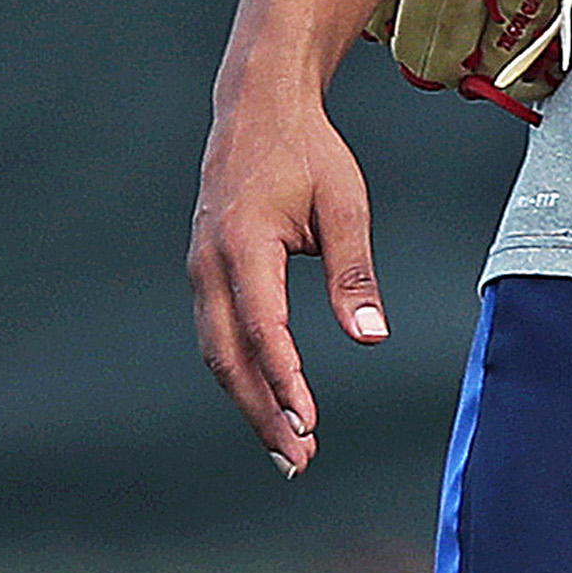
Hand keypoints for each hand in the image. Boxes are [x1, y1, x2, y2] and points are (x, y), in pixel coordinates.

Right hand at [188, 92, 386, 476]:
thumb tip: (371, 336)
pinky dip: (243, 373)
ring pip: (219, 352)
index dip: (283, 380)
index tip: (307, 421)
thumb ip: (353, 272)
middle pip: (228, 358)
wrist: (257, 111)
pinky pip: (220, 335)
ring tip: (287, 446)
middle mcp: (209, 267)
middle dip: (260, 412)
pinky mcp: (206, 274)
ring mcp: (200, 272)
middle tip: (295, 460)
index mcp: (242, 247)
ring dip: (250, 401)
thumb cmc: (307, 154)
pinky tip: (270, 401)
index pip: (262, 330)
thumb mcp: (344, 205)